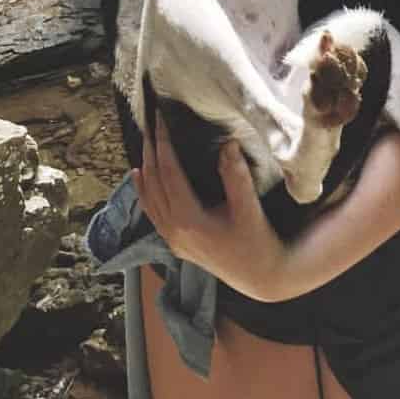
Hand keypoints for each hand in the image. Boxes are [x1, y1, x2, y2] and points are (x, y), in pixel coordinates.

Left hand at [136, 111, 288, 301]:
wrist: (259, 277)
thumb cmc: (257, 242)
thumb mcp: (249, 207)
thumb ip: (237, 175)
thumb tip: (228, 143)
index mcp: (189, 221)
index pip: (169, 173)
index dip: (164, 144)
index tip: (161, 121)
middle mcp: (174, 231)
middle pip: (154, 183)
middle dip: (151, 151)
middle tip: (149, 124)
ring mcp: (172, 240)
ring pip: (149, 198)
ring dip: (146, 169)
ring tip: (145, 143)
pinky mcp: (175, 244)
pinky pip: (152, 212)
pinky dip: (144, 192)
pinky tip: (140, 176)